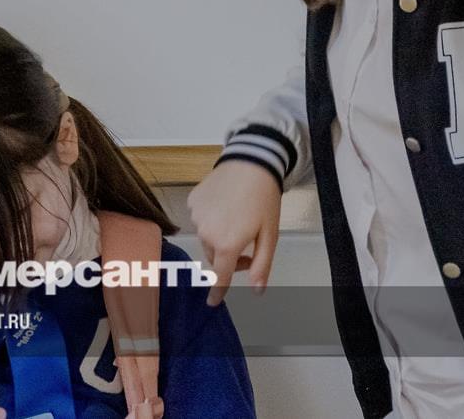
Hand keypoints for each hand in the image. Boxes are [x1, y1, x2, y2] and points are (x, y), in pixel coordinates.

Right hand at [187, 160, 280, 305]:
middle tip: (249, 245)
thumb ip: (261, 265)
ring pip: (207, 237)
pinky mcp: (193, 201)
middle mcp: (207, 233)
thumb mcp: (270, 235)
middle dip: (229, 257)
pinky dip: (212, 218)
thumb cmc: (264, 199)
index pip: (220, 277)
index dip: (217, 292)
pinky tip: (226, 205)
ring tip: (238, 217)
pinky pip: (201, 218)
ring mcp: (197, 216)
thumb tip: (256, 290)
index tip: (213, 303)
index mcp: (227, 244)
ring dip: (220, 236)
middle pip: (215, 256)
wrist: (252, 161)